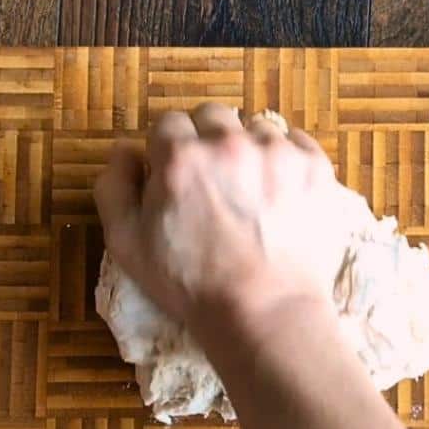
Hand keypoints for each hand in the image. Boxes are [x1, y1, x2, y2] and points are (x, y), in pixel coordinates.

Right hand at [93, 105, 339, 343]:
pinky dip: (286, 159)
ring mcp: (276, 151)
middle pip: (212, 116)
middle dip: (207, 141)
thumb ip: (115, 188)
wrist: (267, 312)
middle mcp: (228, 142)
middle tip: (213, 183)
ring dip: (248, 149)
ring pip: (255, 128)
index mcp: (180, 157)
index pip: (168, 123)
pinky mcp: (313, 164)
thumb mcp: (127, 245)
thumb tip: (124, 149)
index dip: (169, 150)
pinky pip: (295, 141)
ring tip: (250, 191)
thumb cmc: (191, 284)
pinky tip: (280, 193)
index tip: (178, 177)